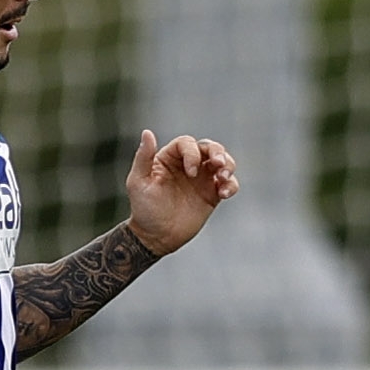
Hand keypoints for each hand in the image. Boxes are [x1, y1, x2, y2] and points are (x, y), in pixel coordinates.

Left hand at [126, 131, 238, 255]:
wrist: (156, 237)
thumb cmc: (144, 209)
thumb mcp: (138, 182)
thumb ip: (143, 158)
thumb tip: (147, 132)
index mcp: (169, 158)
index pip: (186, 144)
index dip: (192, 153)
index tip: (190, 172)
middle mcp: (187, 164)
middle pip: (209, 147)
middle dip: (218, 152)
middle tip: (219, 164)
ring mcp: (201, 178)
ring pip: (223, 161)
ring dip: (228, 165)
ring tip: (224, 177)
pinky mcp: (212, 194)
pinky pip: (229, 183)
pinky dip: (231, 185)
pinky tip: (224, 193)